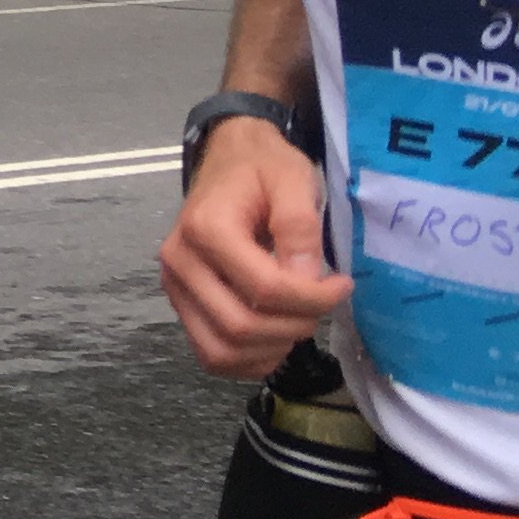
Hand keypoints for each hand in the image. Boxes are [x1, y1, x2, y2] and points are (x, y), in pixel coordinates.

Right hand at [157, 119, 350, 375]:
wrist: (228, 159)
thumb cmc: (263, 167)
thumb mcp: (293, 180)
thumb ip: (300, 227)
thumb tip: (306, 281)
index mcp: (206, 228)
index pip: (264, 289)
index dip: (313, 299)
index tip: (342, 285)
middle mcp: (181, 262)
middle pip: (241, 325)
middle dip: (295, 325)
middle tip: (321, 304)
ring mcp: (175, 286)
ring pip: (221, 350)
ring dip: (270, 348)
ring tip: (297, 319)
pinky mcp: (181, 303)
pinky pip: (211, 354)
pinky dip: (247, 359)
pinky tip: (275, 337)